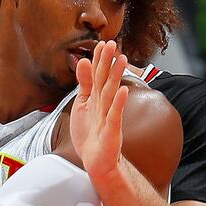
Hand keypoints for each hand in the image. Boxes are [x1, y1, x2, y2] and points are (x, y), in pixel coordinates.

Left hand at [69, 41, 128, 181]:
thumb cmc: (89, 133)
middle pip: (105, 80)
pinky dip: (118, 103)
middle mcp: (103, 105)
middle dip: (108, 62)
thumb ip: (84, 84)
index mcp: (95, 98)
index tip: (101, 43)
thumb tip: (83, 61)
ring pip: (111, 94)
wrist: (96, 162)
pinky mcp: (112, 131)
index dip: (99, 60)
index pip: (97, 75)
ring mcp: (108, 117)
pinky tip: (122, 91)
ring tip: (122, 60)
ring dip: (116, 77)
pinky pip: (115, 115)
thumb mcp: (82, 104)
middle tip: (112, 44)